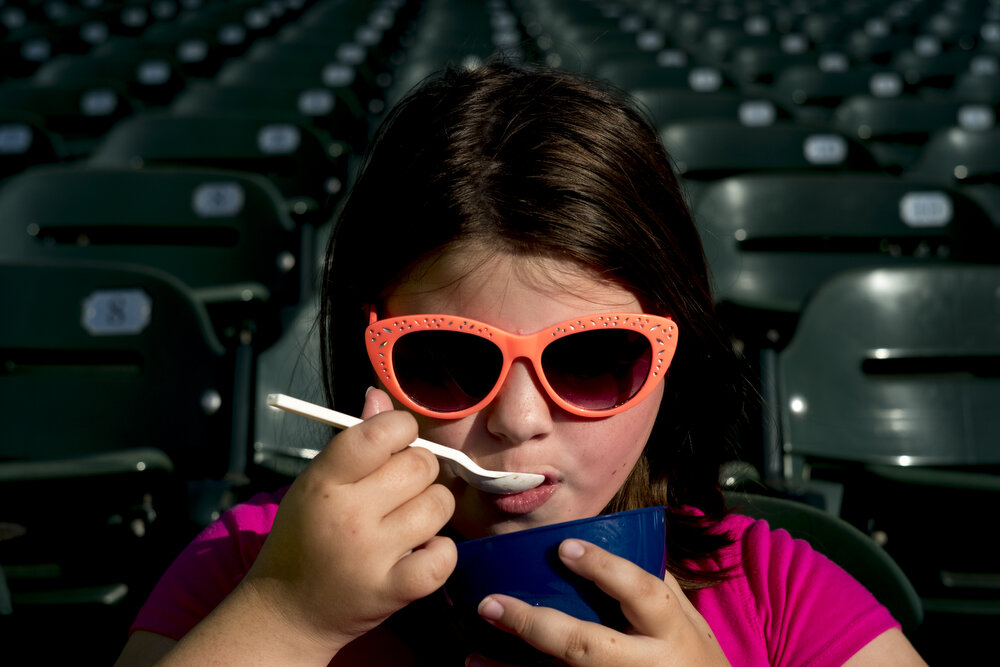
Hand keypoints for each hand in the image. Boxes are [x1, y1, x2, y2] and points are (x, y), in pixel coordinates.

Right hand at [241, 388, 457, 656]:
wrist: (289, 611)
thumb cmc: (306, 537)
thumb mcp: (318, 482)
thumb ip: (355, 441)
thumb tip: (380, 396)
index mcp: (325, 481)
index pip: (381, 432)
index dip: (402, 428)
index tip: (399, 440)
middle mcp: (349, 515)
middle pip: (421, 465)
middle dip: (420, 469)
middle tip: (401, 487)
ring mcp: (373, 555)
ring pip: (440, 504)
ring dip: (432, 507)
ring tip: (408, 518)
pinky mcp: (394, 590)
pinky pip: (446, 554)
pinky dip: (441, 551)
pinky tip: (420, 549)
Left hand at [467, 539, 729, 666]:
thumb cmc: (699, 660)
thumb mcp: (690, 622)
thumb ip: (658, 588)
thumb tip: (620, 541)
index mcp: (669, 631)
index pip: (640, 592)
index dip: (604, 568)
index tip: (565, 545)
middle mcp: (644, 664)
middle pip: (586, 645)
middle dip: (536, 625)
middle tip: (492, 603)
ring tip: (474, 656)